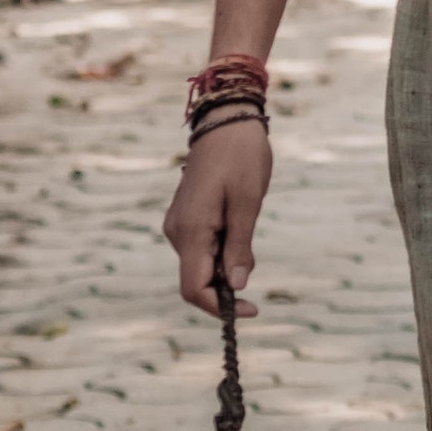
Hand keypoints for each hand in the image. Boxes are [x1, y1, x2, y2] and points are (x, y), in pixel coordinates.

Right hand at [166, 118, 273, 318]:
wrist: (225, 121)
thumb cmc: (241, 157)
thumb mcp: (248, 202)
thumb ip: (240, 247)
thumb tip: (237, 286)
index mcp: (191, 230)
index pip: (194, 289)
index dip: (219, 307)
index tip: (251, 308)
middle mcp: (177, 232)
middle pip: (196, 280)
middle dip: (226, 285)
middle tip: (254, 260)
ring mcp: (178, 225)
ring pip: (200, 265)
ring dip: (225, 265)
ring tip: (247, 228)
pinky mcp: (185, 219)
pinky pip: (200, 248)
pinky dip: (220, 252)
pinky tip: (237, 226)